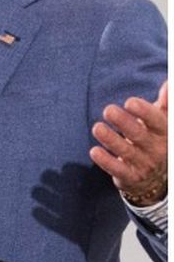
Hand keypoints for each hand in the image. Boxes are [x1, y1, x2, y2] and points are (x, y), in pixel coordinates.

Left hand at [91, 80, 167, 206]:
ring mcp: (144, 164)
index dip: (145, 112)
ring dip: (111, 139)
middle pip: (139, 135)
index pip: (157, 121)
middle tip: (108, 110)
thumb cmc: (156, 141)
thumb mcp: (164, 124)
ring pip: (126, 151)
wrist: (157, 178)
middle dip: (124, 122)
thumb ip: (166, 105)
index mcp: (165, 133)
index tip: (130, 102)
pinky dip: (106, 161)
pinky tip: (94, 151)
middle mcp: (156, 149)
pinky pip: (118, 169)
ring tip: (97, 127)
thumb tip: (169, 83)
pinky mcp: (131, 177)